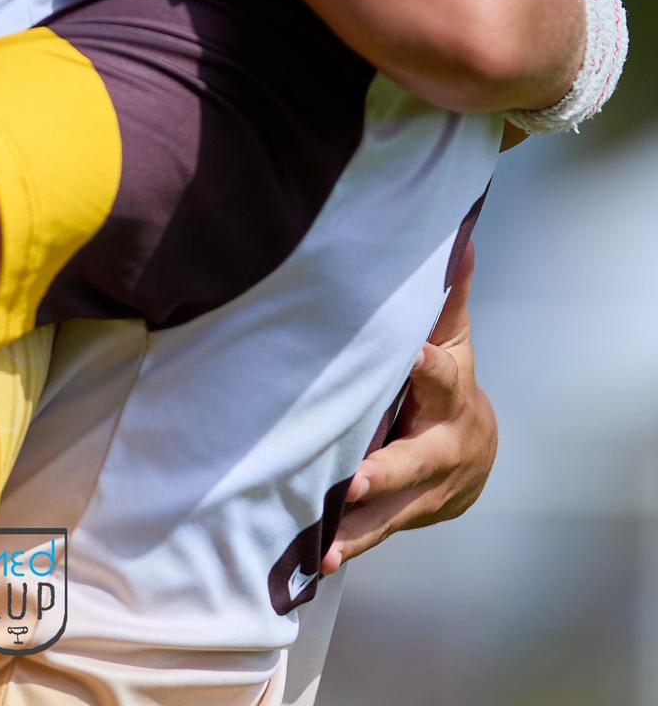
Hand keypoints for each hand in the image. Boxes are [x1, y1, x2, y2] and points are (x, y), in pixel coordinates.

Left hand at [321, 241, 496, 571]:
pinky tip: (319, 561)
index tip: (405, 354)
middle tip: (359, 478)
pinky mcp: (401, 514)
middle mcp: (440, 446)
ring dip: (361, 525)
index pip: (436, 374)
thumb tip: (458, 233)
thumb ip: (446, 291)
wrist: (474, 453)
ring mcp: (423, 488)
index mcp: (448, 392)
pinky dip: (349, 548)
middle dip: (389, 470)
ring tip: (329, 542)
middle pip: (416, 459)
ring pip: (394, 507)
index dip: (421, 364)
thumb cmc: (447, 380)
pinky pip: (374, 533)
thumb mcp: (452, 334)